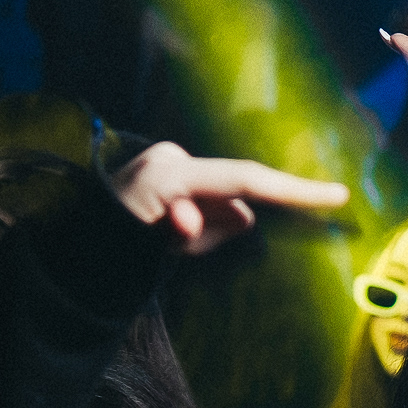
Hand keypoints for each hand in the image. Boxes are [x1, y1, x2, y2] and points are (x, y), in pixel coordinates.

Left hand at [109, 144, 347, 254]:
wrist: (70, 234)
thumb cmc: (111, 246)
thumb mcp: (153, 250)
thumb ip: (195, 233)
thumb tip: (236, 215)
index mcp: (172, 175)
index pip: (246, 180)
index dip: (294, 189)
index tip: (337, 194)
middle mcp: (171, 156)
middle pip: (231, 196)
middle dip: (216, 227)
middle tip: (175, 243)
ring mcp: (167, 157)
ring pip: (217, 202)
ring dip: (202, 227)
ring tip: (162, 240)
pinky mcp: (166, 164)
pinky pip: (202, 200)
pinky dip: (193, 222)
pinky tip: (162, 229)